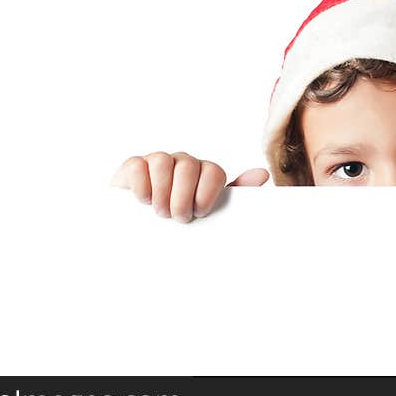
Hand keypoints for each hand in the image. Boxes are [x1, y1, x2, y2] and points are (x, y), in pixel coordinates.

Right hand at [110, 151, 269, 222]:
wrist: (142, 234)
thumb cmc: (181, 221)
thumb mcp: (208, 214)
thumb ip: (234, 197)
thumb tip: (262, 175)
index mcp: (204, 174)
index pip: (213, 172)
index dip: (207, 193)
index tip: (200, 212)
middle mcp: (183, 164)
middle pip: (189, 166)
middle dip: (183, 196)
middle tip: (178, 217)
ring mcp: (157, 163)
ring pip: (163, 161)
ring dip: (162, 192)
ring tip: (160, 212)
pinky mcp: (133, 167)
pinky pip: (138, 165)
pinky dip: (141, 185)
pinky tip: (143, 201)